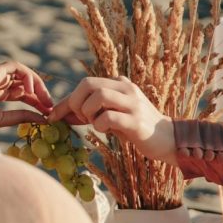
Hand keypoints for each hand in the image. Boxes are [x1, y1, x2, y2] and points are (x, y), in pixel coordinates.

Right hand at [0, 61, 53, 135]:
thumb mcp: (3, 119)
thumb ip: (22, 116)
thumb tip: (42, 118)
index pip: (22, 93)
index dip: (36, 101)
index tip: (47, 113)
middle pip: (25, 83)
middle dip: (40, 93)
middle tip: (50, 106)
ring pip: (23, 73)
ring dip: (37, 84)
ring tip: (44, 99)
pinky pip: (16, 67)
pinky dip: (27, 76)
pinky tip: (31, 92)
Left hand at [51, 77, 174, 162]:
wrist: (168, 139)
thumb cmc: (135, 128)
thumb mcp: (112, 114)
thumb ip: (90, 110)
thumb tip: (59, 113)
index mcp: (119, 83)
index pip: (85, 84)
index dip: (66, 101)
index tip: (54, 116)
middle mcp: (126, 88)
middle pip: (88, 84)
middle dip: (76, 104)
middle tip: (82, 119)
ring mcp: (133, 103)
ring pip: (99, 96)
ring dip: (88, 113)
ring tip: (94, 124)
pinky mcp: (137, 121)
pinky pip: (109, 117)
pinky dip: (100, 126)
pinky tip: (106, 131)